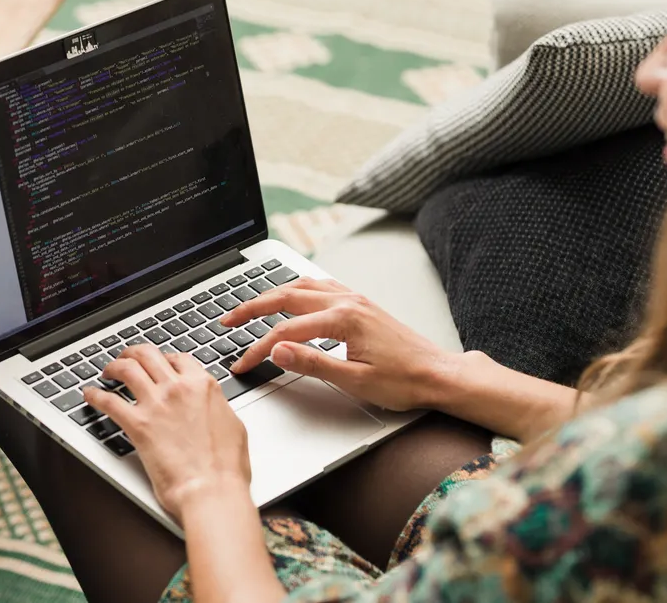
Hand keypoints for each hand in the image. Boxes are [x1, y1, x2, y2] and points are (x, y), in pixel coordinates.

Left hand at [84, 344, 251, 520]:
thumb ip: (217, 408)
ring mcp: (156, 404)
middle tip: (126, 358)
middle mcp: (178, 388)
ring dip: (114, 366)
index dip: (164, 358)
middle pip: (148, 355)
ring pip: (127, 368)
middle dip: (134, 353)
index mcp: (203, 386)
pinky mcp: (138, 425)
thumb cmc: (226, 468)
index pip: (179, 359)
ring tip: (108, 371)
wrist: (212, 490)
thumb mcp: (233, 426)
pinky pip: (109, 401)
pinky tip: (90, 394)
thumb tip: (211, 407)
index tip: (158, 364)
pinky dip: (96, 395)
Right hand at [223, 277, 451, 411]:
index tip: (242, 363)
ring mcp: (354, 299)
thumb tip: (277, 349)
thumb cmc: (405, 381)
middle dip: (252, 309)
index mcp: (343, 319)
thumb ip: (312, 362)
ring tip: (249, 307)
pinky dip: (295, 289)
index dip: (259, 349)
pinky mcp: (359, 303)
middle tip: (226, 320)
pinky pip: (320, 286)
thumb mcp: (355, 380)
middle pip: (286, 297)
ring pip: (302, 286)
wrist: (439, 374)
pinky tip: (288, 295)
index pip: (286, 331)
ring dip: (271, 294)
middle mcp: (347, 301)